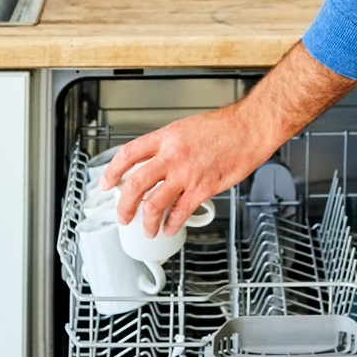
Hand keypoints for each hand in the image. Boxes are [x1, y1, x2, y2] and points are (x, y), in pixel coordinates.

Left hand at [100, 100, 277, 236]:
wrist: (250, 129)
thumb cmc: (224, 127)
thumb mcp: (186, 128)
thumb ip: (168, 146)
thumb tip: (153, 162)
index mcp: (166, 137)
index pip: (128, 154)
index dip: (112, 171)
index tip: (106, 183)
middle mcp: (172, 155)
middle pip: (135, 184)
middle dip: (124, 206)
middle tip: (123, 215)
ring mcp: (186, 173)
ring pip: (154, 204)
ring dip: (147, 222)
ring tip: (148, 229)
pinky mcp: (203, 188)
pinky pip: (180, 212)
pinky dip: (172, 224)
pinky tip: (171, 228)